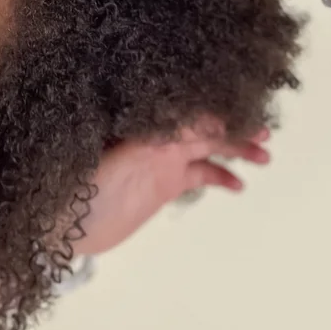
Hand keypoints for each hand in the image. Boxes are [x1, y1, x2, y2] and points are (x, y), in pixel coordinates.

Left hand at [77, 124, 270, 255]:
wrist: (65, 225)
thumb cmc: (80, 187)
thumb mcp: (120, 163)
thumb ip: (154, 144)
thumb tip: (187, 121)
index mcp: (145, 125)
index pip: (188, 109)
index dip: (215, 106)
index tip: (244, 104)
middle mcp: (156, 137)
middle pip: (203, 125)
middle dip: (234, 125)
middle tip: (265, 130)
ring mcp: (161, 160)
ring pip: (206, 148)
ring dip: (235, 148)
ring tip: (265, 155)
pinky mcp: (163, 183)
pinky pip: (198, 174)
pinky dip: (219, 176)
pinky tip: (239, 184)